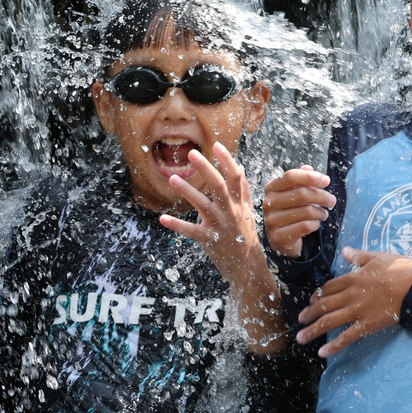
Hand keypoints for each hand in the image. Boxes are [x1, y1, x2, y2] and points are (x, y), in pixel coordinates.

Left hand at [159, 143, 260, 275]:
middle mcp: (231, 212)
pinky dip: (177, 225)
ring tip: (172, 178)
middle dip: (206, 168)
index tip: (217, 145)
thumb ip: (243, 190)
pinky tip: (162, 218)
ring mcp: (220, 226)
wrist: (248, 267)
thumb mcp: (248, 212)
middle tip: (191, 153)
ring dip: (187, 191)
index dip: (227, 161)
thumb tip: (239, 167)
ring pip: (203, 205)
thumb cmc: (246, 236)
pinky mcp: (209, 240)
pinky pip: (191, 231)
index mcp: (240, 203)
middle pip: (219, 186)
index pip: (235, 177)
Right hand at [262, 166, 335, 257]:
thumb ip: (300, 180)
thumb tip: (308, 168)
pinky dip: (315, 224)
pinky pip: (305, 226)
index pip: (290, 176)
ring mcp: (272, 221)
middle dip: (321, 196)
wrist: (281, 239)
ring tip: (324, 214)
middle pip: (301, 193)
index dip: (310, 177)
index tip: (326, 180)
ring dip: (320, 212)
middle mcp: (268, 203)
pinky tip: (315, 224)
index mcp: (271, 189)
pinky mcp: (279, 236)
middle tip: (332, 200)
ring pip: (305, 211)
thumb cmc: (289, 212)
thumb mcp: (293, 194)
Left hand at [297, 247, 411, 357]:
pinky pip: (347, 337)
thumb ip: (357, 255)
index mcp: (352, 278)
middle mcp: (350, 295)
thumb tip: (344, 251)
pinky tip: (323, 353)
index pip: (328, 288)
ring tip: (301, 338)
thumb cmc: (399, 269)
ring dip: (313, 330)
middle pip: (324, 305)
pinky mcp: (367, 325)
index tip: (310, 302)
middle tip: (299, 321)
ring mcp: (358, 311)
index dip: (316, 295)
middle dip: (309, 314)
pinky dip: (334, 345)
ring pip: (329, 322)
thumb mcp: (376, 256)